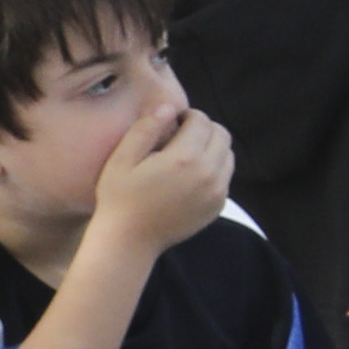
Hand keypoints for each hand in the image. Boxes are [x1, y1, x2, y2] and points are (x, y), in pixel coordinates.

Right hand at [88, 86, 237, 256]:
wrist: (129, 240)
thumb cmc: (120, 197)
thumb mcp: (122, 159)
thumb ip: (146, 129)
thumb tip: (168, 107)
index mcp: (185, 158)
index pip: (202, 121)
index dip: (188, 116)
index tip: (174, 122)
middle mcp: (208, 173)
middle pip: (222, 135)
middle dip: (204, 129)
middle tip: (182, 135)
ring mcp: (217, 191)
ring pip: (228, 155)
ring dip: (212, 148)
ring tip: (187, 154)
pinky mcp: (219, 205)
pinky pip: (226, 177)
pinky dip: (215, 169)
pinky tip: (191, 176)